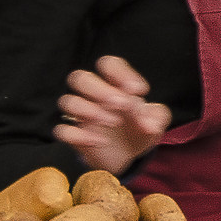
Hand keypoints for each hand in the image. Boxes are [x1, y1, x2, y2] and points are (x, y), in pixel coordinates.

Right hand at [54, 55, 171, 173]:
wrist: (131, 157)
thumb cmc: (141, 129)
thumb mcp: (157, 120)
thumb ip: (157, 116)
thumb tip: (146, 120)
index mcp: (114, 83)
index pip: (107, 64)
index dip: (120, 73)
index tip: (139, 91)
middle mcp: (94, 95)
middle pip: (80, 77)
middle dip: (99, 89)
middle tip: (120, 106)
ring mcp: (82, 115)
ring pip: (67, 101)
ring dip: (88, 110)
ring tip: (113, 123)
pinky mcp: (75, 136)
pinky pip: (62, 130)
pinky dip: (79, 135)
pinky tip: (99, 141)